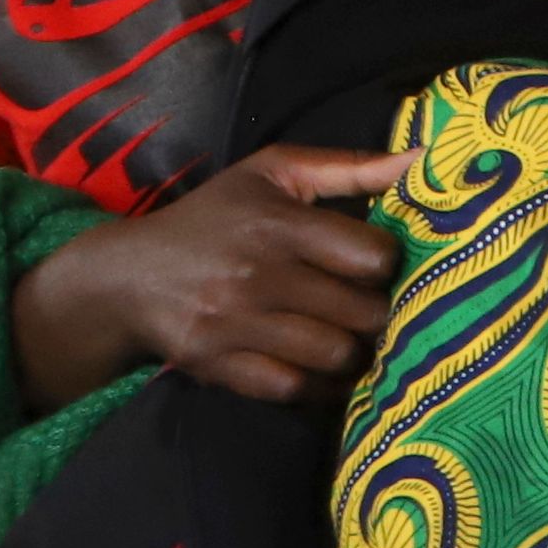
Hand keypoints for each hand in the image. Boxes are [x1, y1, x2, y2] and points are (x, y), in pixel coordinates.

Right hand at [10, 144, 411, 409]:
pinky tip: (320, 367)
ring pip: (337, 355)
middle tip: (375, 311)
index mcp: (277, 223)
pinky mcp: (218, 364)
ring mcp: (235, 323)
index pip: (374, 257)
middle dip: (381, 314)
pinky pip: (296, 388)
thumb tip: (424, 160)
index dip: (389, 265)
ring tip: (352, 339)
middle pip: (364, 313)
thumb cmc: (215, 218)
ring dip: (356, 353)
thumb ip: (351, 167)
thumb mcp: (272, 175)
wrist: (124, 275)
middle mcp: (257, 274)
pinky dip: (318, 385)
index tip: (379, 267)